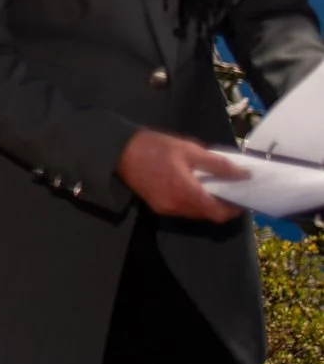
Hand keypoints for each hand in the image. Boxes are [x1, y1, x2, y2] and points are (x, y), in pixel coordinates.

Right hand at [115, 128, 247, 221]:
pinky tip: (195, 187)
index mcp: (186, 193)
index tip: (244, 196)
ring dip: (208, 204)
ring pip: (196, 213)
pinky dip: (194, 202)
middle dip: (222, 205)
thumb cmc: (156, 147)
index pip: (218, 213)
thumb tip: (244, 175)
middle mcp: (177, 207)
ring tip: (213, 185)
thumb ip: (218, 165)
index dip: (234, 209)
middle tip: (231, 188)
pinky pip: (183, 209)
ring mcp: (166, 208)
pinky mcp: (158, 206)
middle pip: (208, 215)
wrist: (119, 151)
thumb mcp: (190, 150)